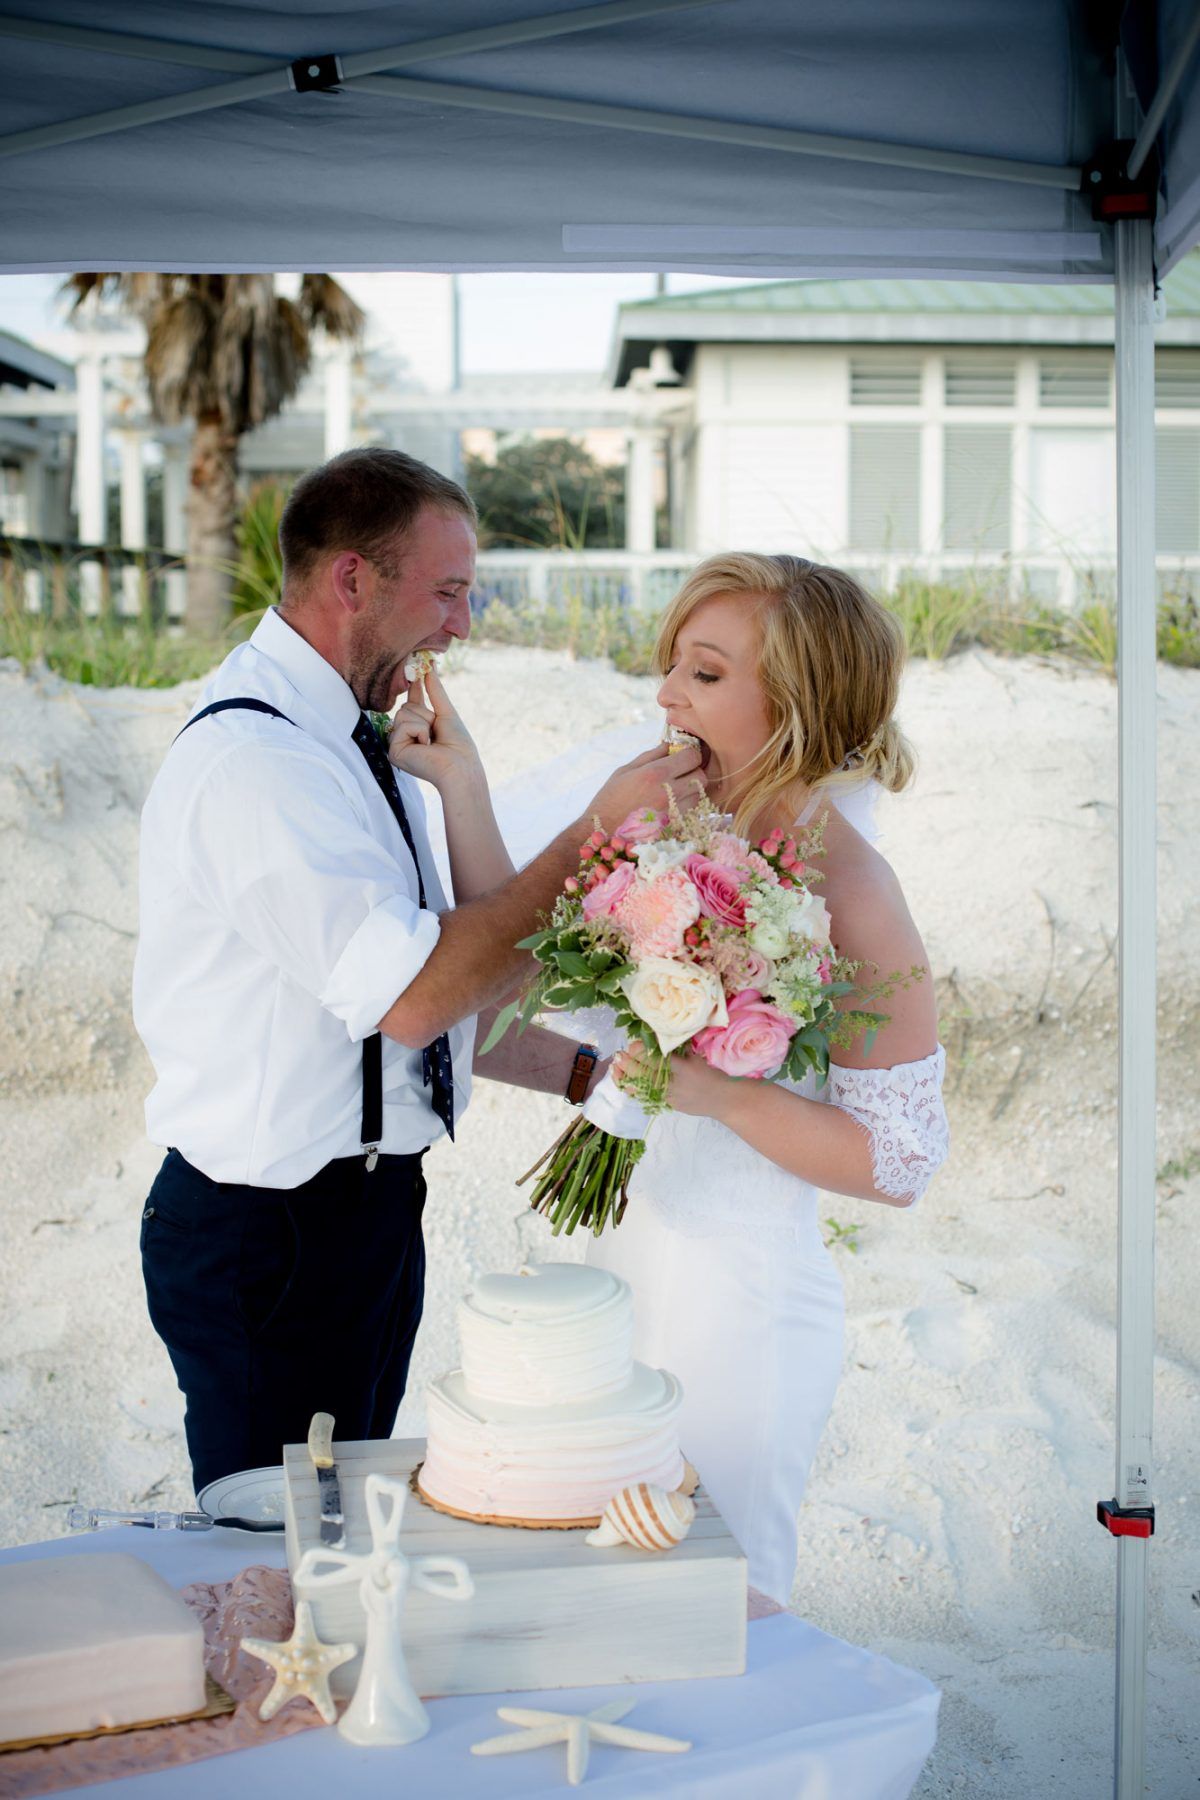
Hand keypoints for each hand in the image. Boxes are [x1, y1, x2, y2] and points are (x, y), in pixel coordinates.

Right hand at [387, 665, 481, 789]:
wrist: (460, 766)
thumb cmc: (458, 744)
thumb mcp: (446, 712)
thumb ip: (435, 690)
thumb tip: (430, 666)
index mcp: (418, 728)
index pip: (413, 704)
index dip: (414, 688)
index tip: (414, 668)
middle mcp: (405, 736)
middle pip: (406, 706)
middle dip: (425, 714)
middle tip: (435, 731)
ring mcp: (398, 744)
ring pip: (403, 713)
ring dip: (423, 723)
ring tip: (431, 741)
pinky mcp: (394, 751)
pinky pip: (402, 725)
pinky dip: (418, 731)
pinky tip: (424, 747)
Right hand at [584, 742, 707, 835]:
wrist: (603, 834)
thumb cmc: (610, 800)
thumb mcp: (624, 771)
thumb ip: (650, 756)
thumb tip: (670, 745)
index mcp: (655, 774)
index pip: (692, 756)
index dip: (689, 754)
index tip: (681, 757)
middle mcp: (668, 792)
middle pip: (701, 776)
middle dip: (693, 771)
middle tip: (680, 774)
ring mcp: (674, 812)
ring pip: (699, 795)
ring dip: (691, 789)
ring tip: (673, 791)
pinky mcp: (675, 828)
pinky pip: (691, 811)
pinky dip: (686, 805)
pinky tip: (670, 805)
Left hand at [612, 1037, 728, 1118]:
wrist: (721, 1100)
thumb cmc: (710, 1075)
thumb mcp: (695, 1058)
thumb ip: (678, 1051)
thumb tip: (658, 1040)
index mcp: (679, 1067)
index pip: (653, 1057)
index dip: (639, 1050)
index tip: (632, 1044)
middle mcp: (671, 1082)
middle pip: (642, 1072)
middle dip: (627, 1062)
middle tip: (619, 1053)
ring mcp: (667, 1095)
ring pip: (639, 1087)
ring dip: (624, 1076)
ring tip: (616, 1068)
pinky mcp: (666, 1103)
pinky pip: (645, 1096)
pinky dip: (632, 1088)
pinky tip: (624, 1081)